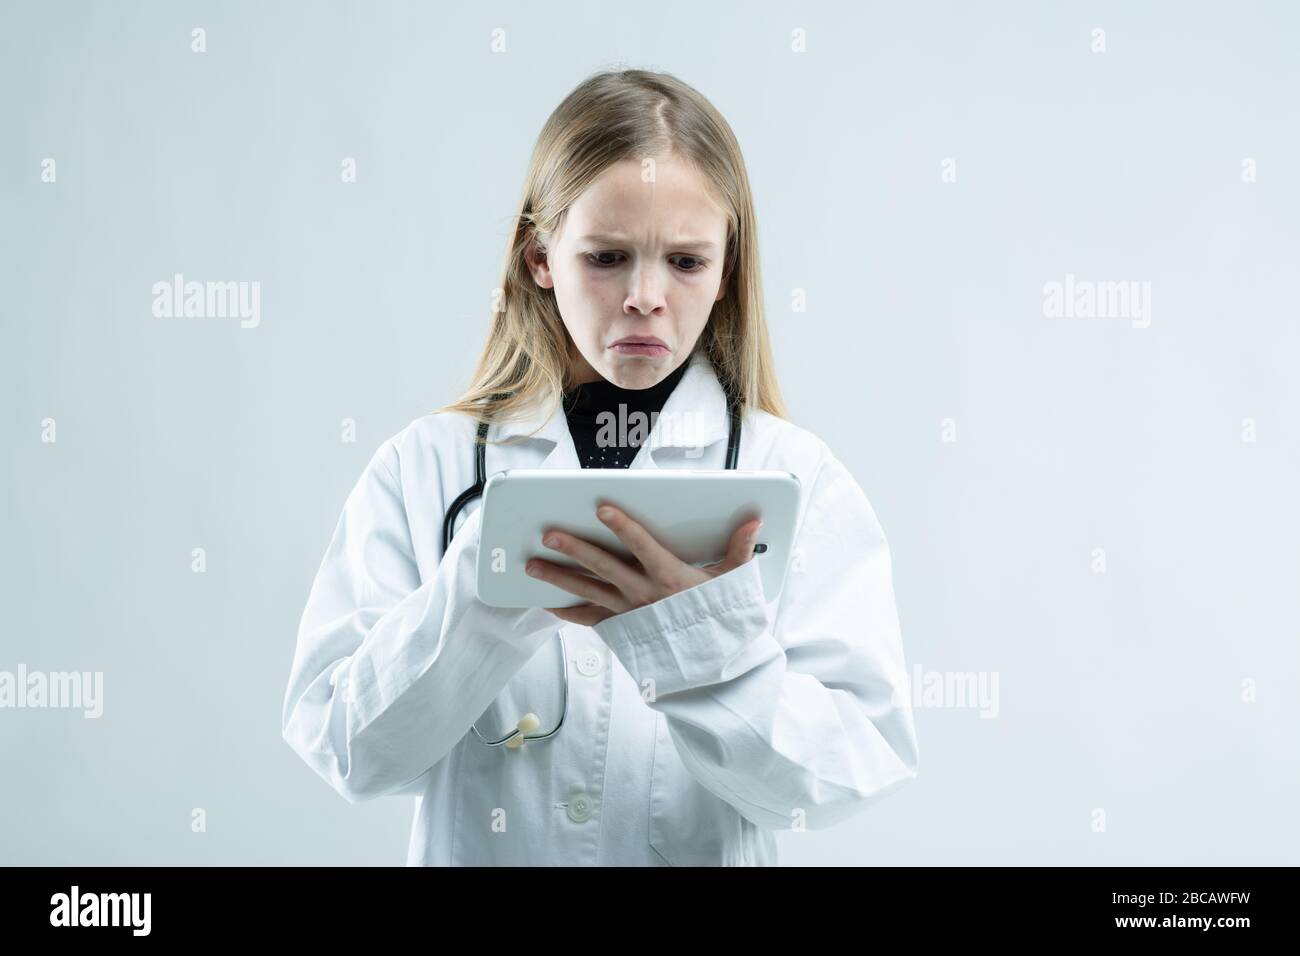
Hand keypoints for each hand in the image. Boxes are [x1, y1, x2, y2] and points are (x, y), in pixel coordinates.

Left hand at [527, 504, 762, 626]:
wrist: (713, 664)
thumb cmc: (719, 617)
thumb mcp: (734, 582)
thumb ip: (740, 549)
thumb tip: (754, 521)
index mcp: (669, 577)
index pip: (641, 545)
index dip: (621, 526)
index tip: (602, 509)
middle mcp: (643, 594)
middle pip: (603, 567)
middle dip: (574, 549)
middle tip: (549, 534)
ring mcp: (628, 613)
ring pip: (588, 591)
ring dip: (558, 577)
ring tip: (532, 565)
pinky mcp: (621, 629)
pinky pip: (589, 620)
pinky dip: (566, 612)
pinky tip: (545, 603)